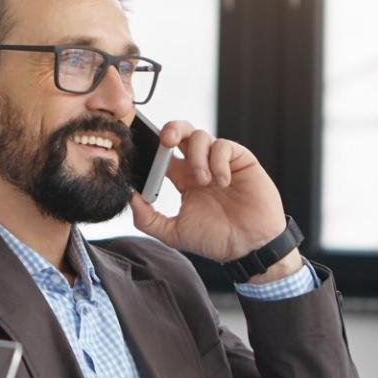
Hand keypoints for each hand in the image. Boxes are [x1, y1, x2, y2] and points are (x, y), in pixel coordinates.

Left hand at [129, 120, 293, 268]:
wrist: (249, 247)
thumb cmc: (214, 239)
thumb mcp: (173, 233)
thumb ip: (147, 218)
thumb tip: (129, 197)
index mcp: (182, 179)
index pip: (163, 154)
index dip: (153, 151)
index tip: (146, 159)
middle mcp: (200, 166)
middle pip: (181, 132)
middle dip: (171, 130)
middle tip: (166, 141)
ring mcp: (220, 162)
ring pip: (201, 136)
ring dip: (197, 157)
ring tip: (203, 181)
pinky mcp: (241, 161)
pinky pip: (224, 146)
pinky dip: (219, 161)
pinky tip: (222, 182)